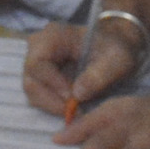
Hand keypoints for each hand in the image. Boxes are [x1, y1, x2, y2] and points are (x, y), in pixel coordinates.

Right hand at [22, 19, 146, 113]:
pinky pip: (39, 95)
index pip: (38, 64)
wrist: (118, 46)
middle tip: (74, 113)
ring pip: (32, 90)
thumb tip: (77, 94)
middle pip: (31, 80)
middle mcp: (39, 47)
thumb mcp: (118, 59)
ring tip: (75, 112)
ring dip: (52, 105)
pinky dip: (53, 105)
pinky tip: (72, 109)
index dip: (52, 85)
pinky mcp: (42, 76)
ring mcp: (38, 62)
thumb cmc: (117, 48)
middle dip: (51, 100)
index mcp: (53, 36)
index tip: (72, 100)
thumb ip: (100, 74)